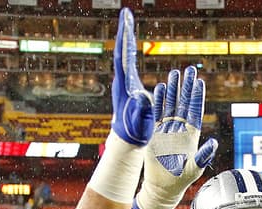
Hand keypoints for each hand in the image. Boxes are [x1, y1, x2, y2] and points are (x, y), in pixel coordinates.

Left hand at [110, 8, 152, 145]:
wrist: (126, 141)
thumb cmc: (134, 133)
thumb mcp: (140, 122)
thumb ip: (141, 110)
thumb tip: (140, 97)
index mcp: (124, 85)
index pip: (124, 57)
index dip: (126, 39)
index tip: (127, 22)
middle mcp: (121, 80)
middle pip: (122, 51)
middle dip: (124, 32)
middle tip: (126, 13)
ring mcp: (124, 82)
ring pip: (124, 55)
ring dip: (126, 38)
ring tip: (128, 21)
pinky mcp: (128, 85)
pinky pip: (128, 62)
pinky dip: (129, 49)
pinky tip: (130, 42)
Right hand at [136, 66, 218, 208]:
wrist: (163, 187)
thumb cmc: (182, 179)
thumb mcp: (195, 167)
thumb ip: (204, 155)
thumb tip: (214, 144)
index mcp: (192, 134)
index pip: (195, 110)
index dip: (197, 96)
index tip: (199, 81)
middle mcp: (180, 128)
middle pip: (183, 102)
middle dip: (186, 86)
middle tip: (188, 70)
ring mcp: (167, 129)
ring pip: (170, 104)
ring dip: (172, 90)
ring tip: (173, 73)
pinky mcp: (155, 133)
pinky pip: (156, 113)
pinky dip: (156, 101)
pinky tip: (158, 88)